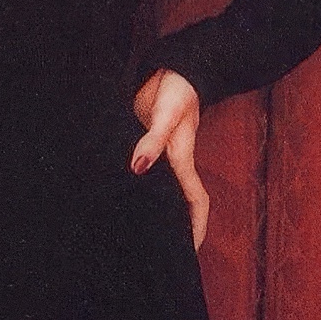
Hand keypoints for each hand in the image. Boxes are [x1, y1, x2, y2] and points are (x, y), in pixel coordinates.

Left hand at [130, 69, 208, 249]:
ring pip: (165, 187)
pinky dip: (142, 179)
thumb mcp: (166, 115)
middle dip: (176, 226)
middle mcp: (176, 160)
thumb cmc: (176, 91)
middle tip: (159, 251)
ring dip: (158, 205)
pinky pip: (149, 167)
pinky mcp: (150, 141)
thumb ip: (153, 141)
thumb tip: (138, 169)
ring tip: (138, 229)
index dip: (196, 228)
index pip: (196, 202)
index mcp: (184, 159)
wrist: (174, 66)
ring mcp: (164, 152)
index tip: (190, 253)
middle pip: (181, 201)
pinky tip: (123, 187)